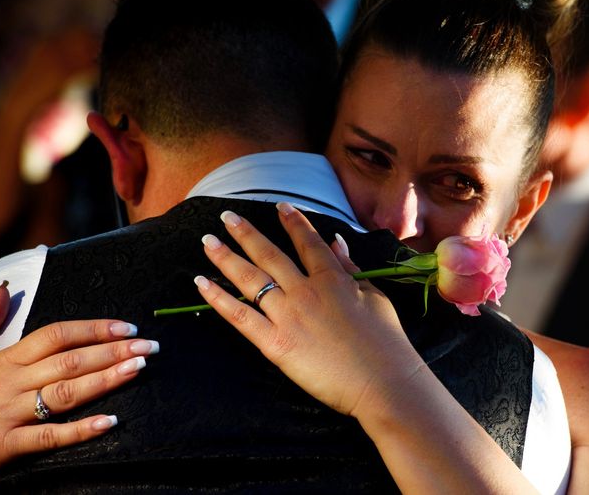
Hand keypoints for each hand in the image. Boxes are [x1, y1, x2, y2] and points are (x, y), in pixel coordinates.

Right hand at [0, 283, 159, 493]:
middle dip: (112, 351)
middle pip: (68, 360)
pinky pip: (49, 436)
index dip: (92, 328)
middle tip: (148, 346)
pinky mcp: (5, 445)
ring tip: (138, 370)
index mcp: (4, 361)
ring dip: (105, 380)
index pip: (55, 334)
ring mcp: (7, 414)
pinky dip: (80, 429)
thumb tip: (1, 288)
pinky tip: (109, 422)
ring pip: (64, 392)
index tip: (126, 327)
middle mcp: (8, 383)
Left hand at [195, 204, 541, 493]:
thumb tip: (337, 242)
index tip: (279, 205)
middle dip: (245, 233)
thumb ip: (351, 269)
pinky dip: (219, 298)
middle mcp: (306, 291)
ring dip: (225, 257)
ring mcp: (289, 316)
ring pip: (250, 279)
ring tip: (207, 241)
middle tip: (226, 216)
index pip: (308, 242)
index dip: (293, 222)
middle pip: (269, 255)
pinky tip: (201, 283)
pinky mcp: (276, 344)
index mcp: (333, 279)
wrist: (384, 383)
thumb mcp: (375, 297)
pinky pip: (241, 317)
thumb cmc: (387, 344)